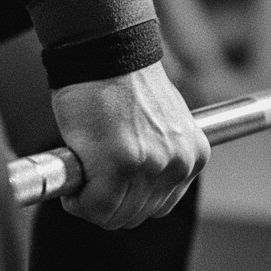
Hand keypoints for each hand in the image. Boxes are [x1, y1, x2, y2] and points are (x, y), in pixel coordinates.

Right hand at [50, 60, 209, 228]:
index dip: (128, 198)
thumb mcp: (162, 125)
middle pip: (137, 215)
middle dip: (108, 202)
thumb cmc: (123, 84)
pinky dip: (77, 201)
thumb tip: (137, 189)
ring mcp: (151, 167)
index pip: (160, 205)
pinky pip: (94, 208)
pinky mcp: (120, 166)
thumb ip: (159, 157)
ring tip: (83, 170)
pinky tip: (74, 176)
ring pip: (114, 216)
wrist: (107, 54)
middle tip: (91, 176)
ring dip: (91, 201)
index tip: (110, 184)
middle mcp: (179, 164)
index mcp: (195, 155)